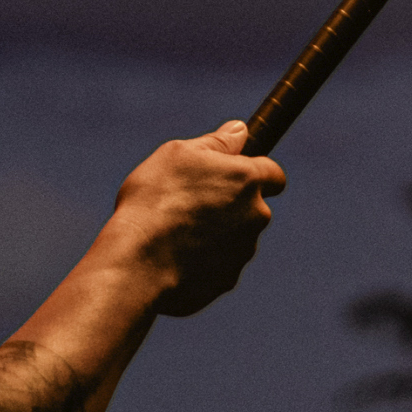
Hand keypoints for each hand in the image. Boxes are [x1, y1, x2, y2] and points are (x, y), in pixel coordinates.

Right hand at [105, 121, 286, 317]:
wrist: (138, 262)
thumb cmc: (155, 200)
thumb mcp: (178, 155)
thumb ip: (216, 143)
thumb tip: (240, 130)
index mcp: (247, 179)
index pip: (274, 174)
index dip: (255, 172)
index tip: (233, 175)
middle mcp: (255, 216)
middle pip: (253, 207)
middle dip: (230, 205)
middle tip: (190, 202)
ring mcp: (243, 251)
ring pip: (236, 237)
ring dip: (216, 233)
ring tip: (175, 231)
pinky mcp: (227, 280)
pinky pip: (219, 265)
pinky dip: (203, 260)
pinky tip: (173, 256)